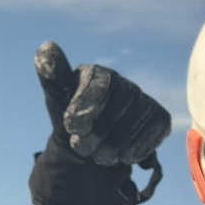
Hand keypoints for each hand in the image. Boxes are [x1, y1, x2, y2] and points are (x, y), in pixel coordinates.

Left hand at [29, 42, 170, 204]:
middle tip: (82, 149)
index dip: (86, 104)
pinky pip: (153, 131)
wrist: (91, 154)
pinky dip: (136, 148)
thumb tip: (45, 46)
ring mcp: (143, 100)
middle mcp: (123, 83)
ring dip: (116, 144)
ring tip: (98, 157)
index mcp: (96, 74)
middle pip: (120, 101)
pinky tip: (121, 156)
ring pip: (136, 119)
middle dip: (99, 130)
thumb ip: (52, 78)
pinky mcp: (158, 118)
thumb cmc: (71, 125)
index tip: (72, 127)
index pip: (98, 81)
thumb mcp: (57, 104)